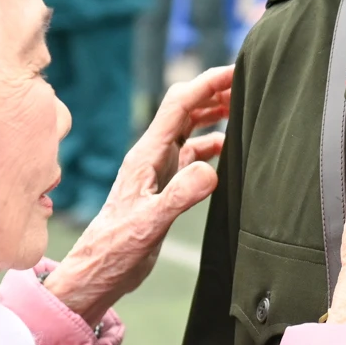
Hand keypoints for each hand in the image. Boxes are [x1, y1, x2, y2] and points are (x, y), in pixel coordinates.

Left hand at [45, 65, 233, 323]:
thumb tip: (211, 168)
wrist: (97, 272)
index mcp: (147, 155)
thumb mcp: (150, 223)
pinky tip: (227, 147)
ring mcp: (158, 170)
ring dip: (213, 114)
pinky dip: (211, 144)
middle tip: (248, 82)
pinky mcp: (163, 187)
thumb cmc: (116, 250)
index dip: (207, 84)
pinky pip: (191, 155)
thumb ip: (180, 196)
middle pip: (185, 109)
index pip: (179, 105)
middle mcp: (152, 155)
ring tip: (242, 105)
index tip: (236, 71)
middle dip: (214, 91)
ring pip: (189, 129)